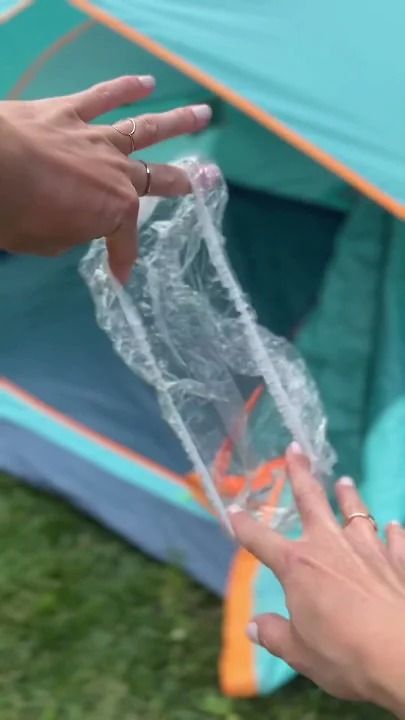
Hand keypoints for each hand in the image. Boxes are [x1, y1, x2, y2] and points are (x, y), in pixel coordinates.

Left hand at [0, 76, 212, 281]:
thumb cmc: (18, 216)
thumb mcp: (48, 242)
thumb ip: (70, 231)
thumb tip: (74, 222)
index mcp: (115, 211)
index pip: (125, 240)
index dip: (123, 259)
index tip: (120, 275)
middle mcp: (117, 173)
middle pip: (157, 178)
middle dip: (184, 182)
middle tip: (209, 178)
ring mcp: (97, 139)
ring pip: (145, 129)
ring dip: (177, 122)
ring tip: (202, 114)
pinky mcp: (70, 112)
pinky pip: (103, 97)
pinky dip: (126, 88)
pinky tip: (147, 82)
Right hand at [230, 444, 404, 717]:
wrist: (404, 656)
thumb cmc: (344, 655)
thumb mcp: (300, 653)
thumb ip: (275, 634)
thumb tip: (254, 626)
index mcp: (297, 566)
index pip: (260, 540)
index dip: (243, 525)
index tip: (232, 511)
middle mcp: (330, 547)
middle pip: (311, 501)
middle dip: (300, 474)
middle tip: (295, 449)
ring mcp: (368, 549)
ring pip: (356, 512)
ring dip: (349, 496)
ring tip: (345, 482)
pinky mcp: (398, 561)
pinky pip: (394, 540)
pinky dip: (392, 533)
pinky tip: (394, 526)